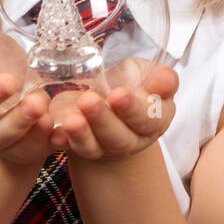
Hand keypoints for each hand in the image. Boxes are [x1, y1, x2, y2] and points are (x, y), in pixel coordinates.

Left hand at [57, 58, 178, 162]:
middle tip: (88, 101)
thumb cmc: (133, 83)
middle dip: (104, 120)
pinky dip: (66, 140)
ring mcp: (108, 148)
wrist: (109, 99)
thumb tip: (166, 82)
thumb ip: (160, 78)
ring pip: (97, 146)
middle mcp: (134, 138)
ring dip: (83, 133)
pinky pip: (75, 149)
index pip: (150, 118)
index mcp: (156, 119)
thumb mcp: (149, 73)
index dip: (134, 109)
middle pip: (121, 137)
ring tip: (71, 118)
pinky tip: (57, 131)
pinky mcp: (85, 149)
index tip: (118, 94)